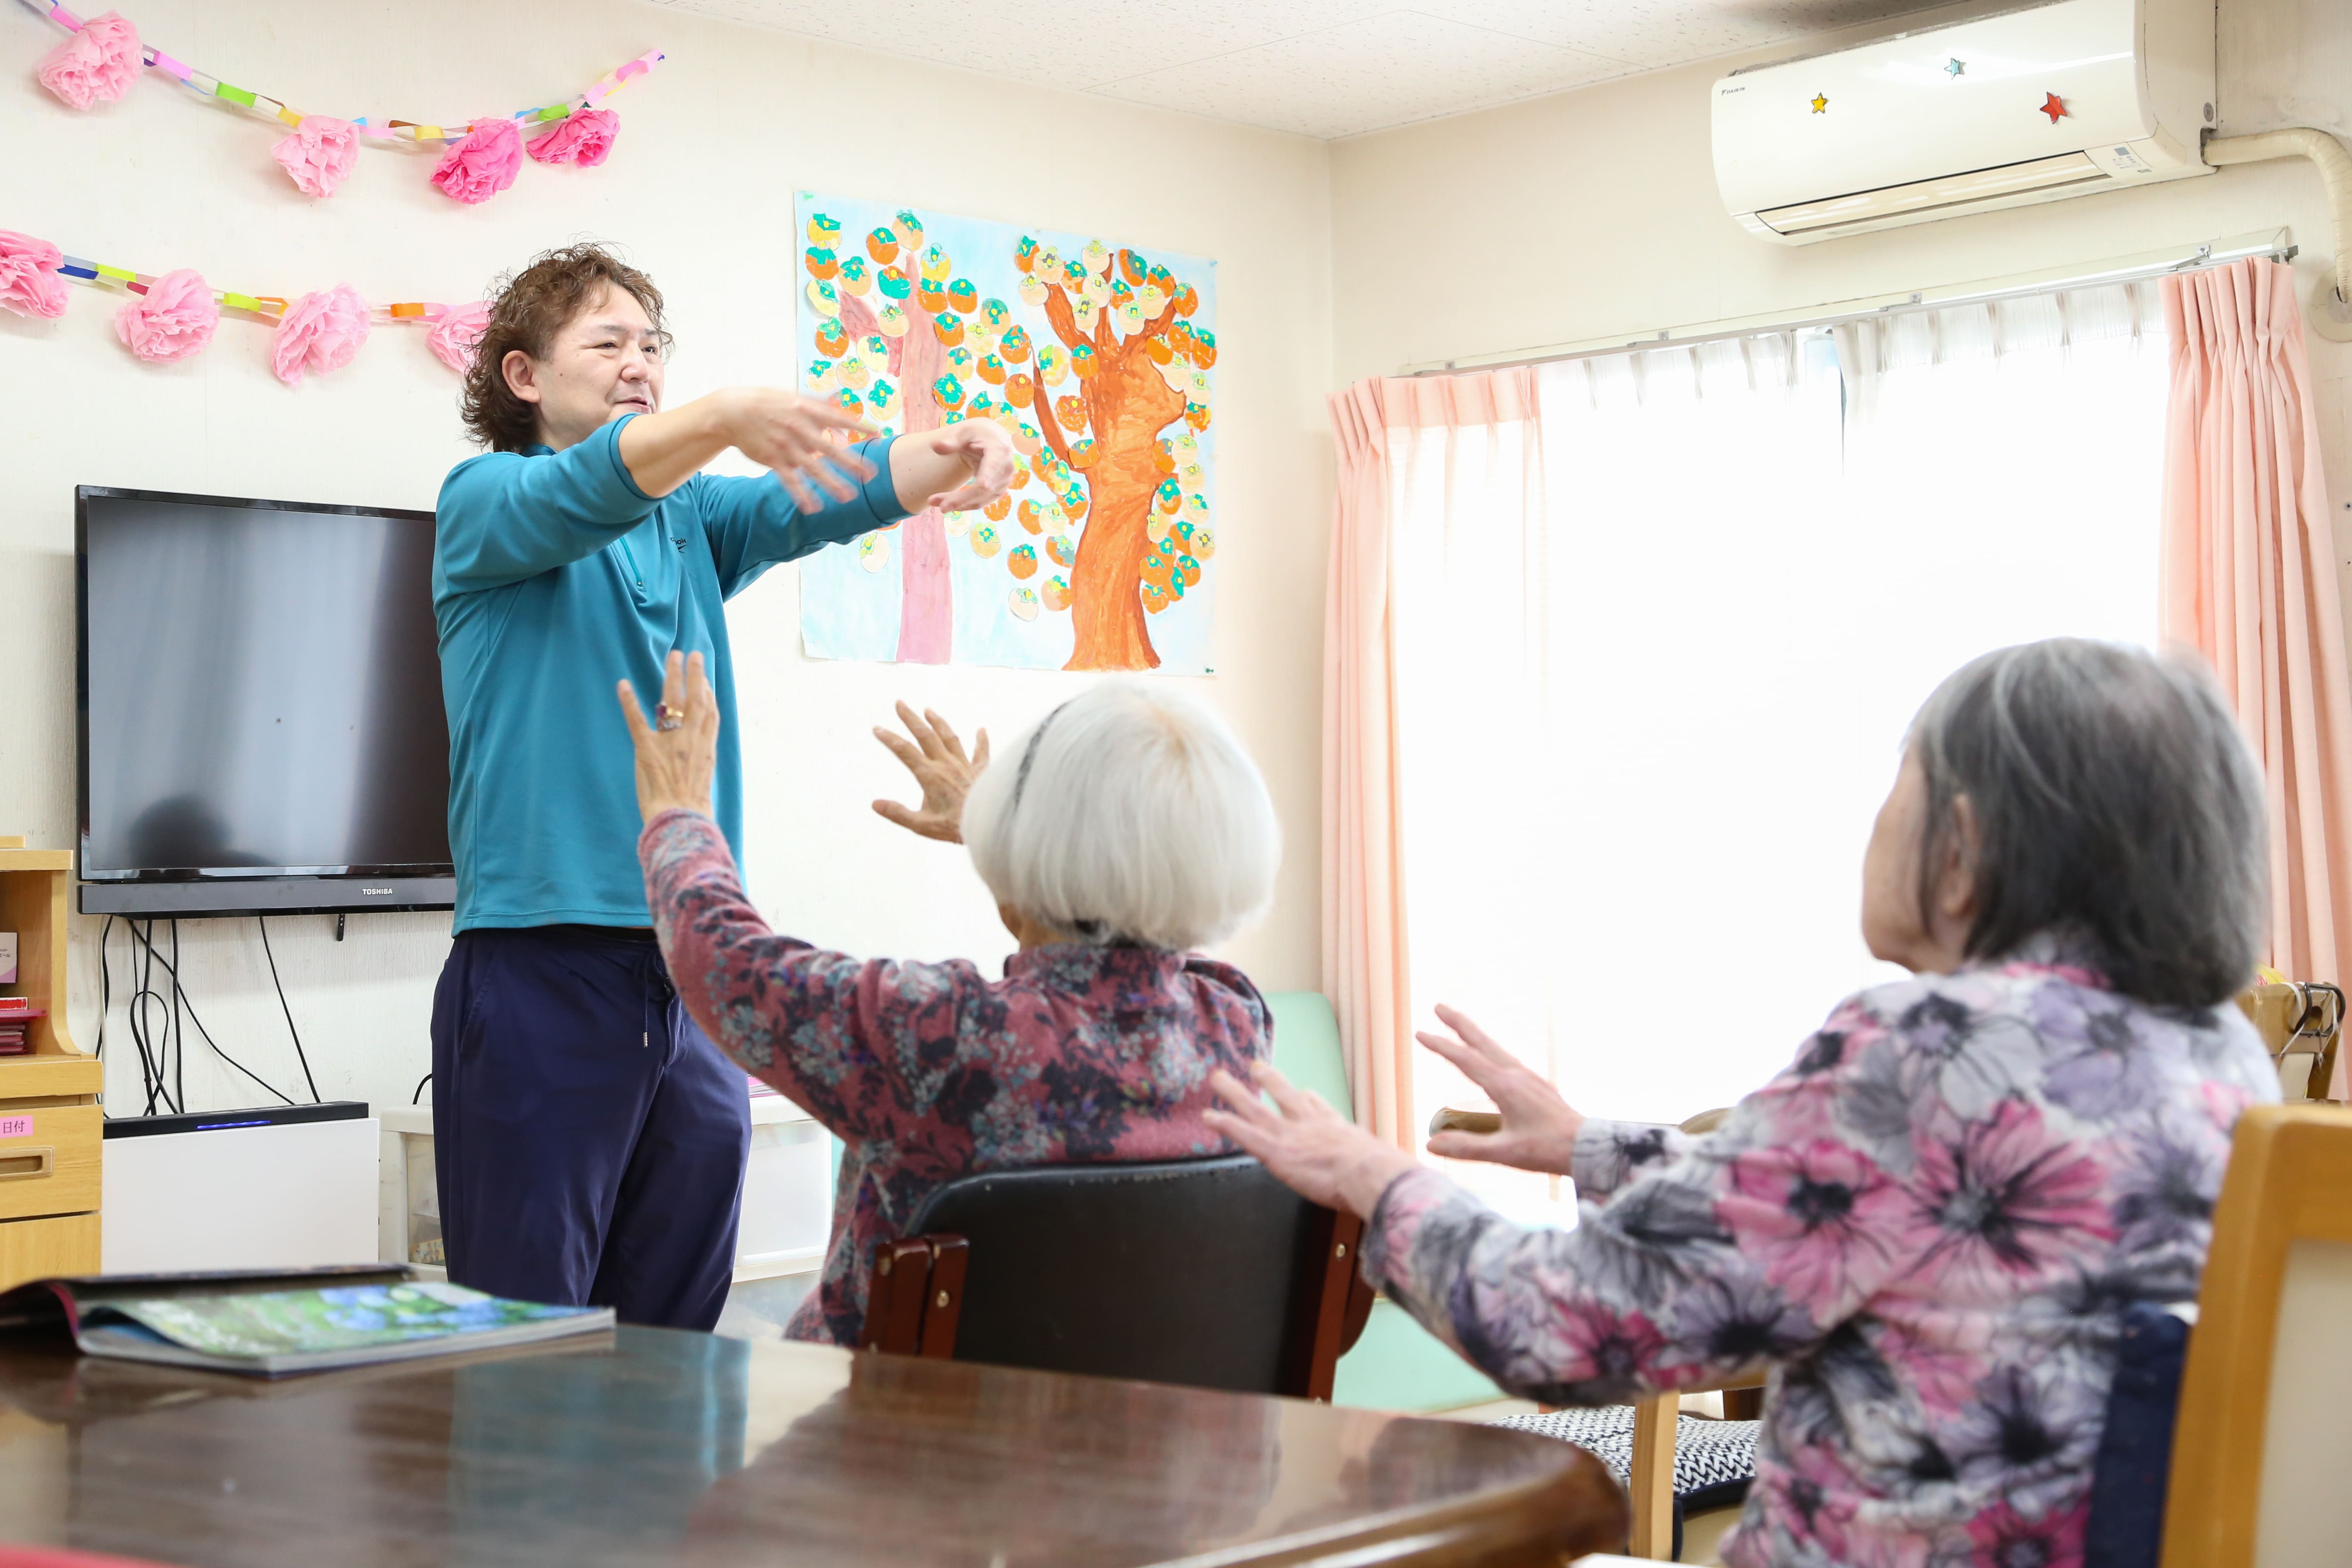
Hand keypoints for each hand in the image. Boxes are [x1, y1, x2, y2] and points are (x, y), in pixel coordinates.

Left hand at [616, 650, 718, 824]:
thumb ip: (700, 762)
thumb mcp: (704, 782)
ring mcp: (670, 742)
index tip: (705, 680)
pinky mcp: (647, 749)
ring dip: (673, 676)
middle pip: (696, 699)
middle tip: (692, 655)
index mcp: (705, 749)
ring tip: (672, 657)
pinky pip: (637, 720)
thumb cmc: (693, 810)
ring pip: (673, 701)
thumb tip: (697, 757)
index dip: (708, 694)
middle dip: (695, 674)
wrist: (681, 821)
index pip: (710, 714)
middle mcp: (691, 740)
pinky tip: (623, 685)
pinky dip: (629, 701)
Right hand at [719, 388, 879, 511]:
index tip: (877, 434)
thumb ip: (819, 404)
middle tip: (871, 475)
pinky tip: (812, 508)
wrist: (733, 411)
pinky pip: (789, 480)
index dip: (857, 426)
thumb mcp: (793, 396)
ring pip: (811, 468)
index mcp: (805, 410)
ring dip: (830, 483)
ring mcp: (785, 446)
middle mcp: (798, 428)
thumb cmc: (767, 402)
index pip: (837, 418)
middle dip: (851, 463)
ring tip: (847, 497)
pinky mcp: (772, 459)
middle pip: (829, 448)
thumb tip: (843, 404)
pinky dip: (799, 494)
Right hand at [872, 702, 987, 842]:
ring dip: (938, 722)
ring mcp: (965, 766)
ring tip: (929, 710)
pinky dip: (981, 740)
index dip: (889, 738)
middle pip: (925, 735)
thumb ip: (897, 813)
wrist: (987, 825)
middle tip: (900, 704)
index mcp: (929, 775)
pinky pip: (982, 752)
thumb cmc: (955, 826)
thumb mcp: (920, 825)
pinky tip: (981, 729)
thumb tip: (875, 804)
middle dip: (911, 718)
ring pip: (949, 738)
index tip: (877, 728)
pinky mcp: (981, 771)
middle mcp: (946, 765)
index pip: (904, 751)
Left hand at [922, 417, 1018, 512]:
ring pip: (980, 500)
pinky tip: (946, 502)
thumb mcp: (963, 431)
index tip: (946, 505)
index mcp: (1000, 453)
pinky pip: (980, 501)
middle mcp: (1006, 470)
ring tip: (933, 501)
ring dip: (957, 504)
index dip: (966, 496)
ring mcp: (1003, 482)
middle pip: (981, 493)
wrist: (992, 438)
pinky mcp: (998, 490)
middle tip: (931, 502)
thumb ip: (951, 440)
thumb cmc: (976, 433)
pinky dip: (963, 504)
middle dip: (957, 501)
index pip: (985, 481)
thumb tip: (935, 446)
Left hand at [1203, 1061, 1419, 1219]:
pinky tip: (1208, 1116)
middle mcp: (1312, 1126)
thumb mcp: (1386, 1165)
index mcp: (1339, 1130)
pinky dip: (1225, 1123)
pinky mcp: (1276, 1151)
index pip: (1320, 1109)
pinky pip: (1244, 1133)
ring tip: (1217, 1078)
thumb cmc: (1384, 1177)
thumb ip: (1384, 1168)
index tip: (1304, 1091)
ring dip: (1235, 1092)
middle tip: (1256, 1066)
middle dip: (1270, 1081)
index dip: (1309, 1099)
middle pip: (1286, 1096)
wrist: (1372, 1175)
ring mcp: (1292, 1136)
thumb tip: (1402, 1177)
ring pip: (1256, 1108)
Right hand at [1417, 1005, 1583, 1174]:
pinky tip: (1490, 1057)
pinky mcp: (1537, 1084)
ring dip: (1474, 1034)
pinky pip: (1506, 1059)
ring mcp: (1529, 1077)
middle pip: (1482, 1042)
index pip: (1466, 1060)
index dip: (1441, 1046)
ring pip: (1495, 1048)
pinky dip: (1489, 1049)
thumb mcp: (1504, 1152)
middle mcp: (1517, 1075)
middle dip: (1458, 1023)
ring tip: (1459, 1026)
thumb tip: (1430, 1145)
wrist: (1587, 1146)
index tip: (1420, 1033)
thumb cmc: (1547, 1150)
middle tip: (1438, 1006)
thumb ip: (1466, 1147)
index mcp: (1505, 1086)